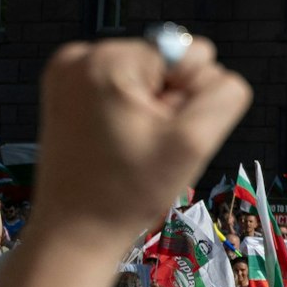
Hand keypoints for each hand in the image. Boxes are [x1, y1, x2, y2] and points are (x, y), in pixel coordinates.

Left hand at [26, 36, 250, 246]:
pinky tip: (116, 143)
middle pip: (164, 64)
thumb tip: (221, 77)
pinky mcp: (62, 91)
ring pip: (144, 78)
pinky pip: (119, 89)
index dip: (188, 100)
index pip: (189, 55)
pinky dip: (127, 115)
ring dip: (149, 112)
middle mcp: (81, 55)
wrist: (75, 232)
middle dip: (167, 104)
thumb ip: (223, 98)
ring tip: (129, 147)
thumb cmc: (129, 193)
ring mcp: (66, 72)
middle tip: (145, 145)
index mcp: (110, 59)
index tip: (161, 135)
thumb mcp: (192, 145)